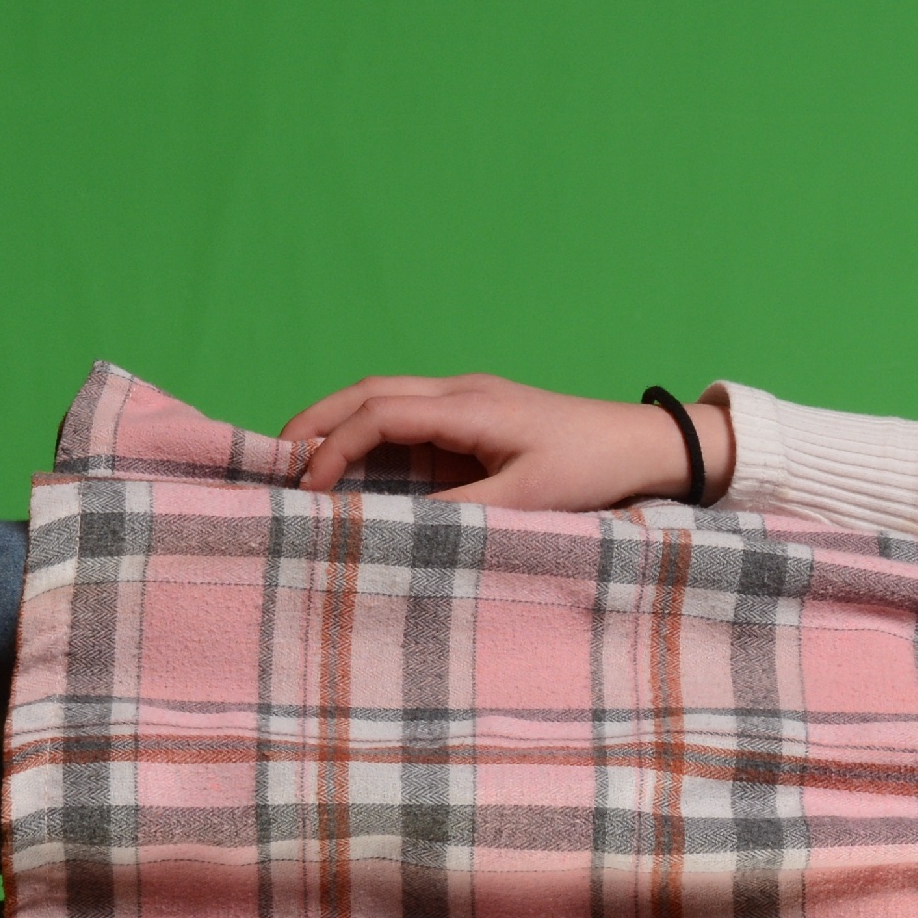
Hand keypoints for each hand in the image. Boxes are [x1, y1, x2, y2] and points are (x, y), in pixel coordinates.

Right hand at [279, 374, 736, 510]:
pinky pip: (410, 418)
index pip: (380, 413)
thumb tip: (393, 526)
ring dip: (341, 425)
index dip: (335, 446)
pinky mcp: (476, 417)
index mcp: (469, 405)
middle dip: (318, 421)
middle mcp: (460, 392)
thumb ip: (458, 513)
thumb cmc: (591, 470)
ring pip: (385, 398)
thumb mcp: (525, 501)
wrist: (642, 445)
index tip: (309, 488)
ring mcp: (467, 399)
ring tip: (301, 463)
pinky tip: (355, 467)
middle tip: (275, 459)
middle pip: (369, 391)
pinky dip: (372, 437)